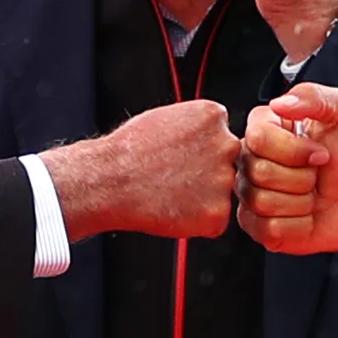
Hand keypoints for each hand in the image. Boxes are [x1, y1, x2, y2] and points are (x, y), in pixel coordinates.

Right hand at [43, 100, 236, 241]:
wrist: (110, 181)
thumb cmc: (129, 151)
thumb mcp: (168, 118)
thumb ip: (197, 127)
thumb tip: (208, 138)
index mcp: (214, 116)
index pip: (221, 136)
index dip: (199, 150)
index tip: (179, 156)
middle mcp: (227, 144)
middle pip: (226, 163)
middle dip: (205, 173)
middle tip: (173, 178)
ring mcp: (225, 179)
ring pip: (221, 193)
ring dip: (202, 197)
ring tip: (169, 192)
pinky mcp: (218, 212)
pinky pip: (215, 220)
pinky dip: (197, 222)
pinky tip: (173, 209)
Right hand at [237, 83, 337, 257]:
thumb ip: (314, 96)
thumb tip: (280, 103)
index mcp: (265, 128)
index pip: (257, 137)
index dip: (294, 149)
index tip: (321, 152)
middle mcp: (251, 161)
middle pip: (258, 172)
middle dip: (301, 176)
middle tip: (317, 174)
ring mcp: (251, 195)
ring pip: (263, 202)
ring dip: (301, 201)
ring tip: (312, 193)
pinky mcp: (259, 227)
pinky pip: (269, 228)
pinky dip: (298, 224)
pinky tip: (306, 215)